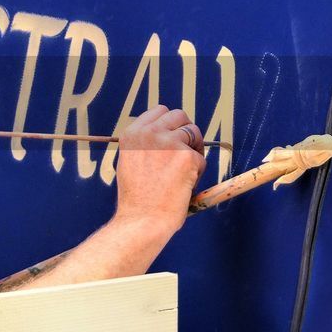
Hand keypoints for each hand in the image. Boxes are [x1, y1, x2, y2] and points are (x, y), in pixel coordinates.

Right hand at [113, 105, 206, 237]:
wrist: (142, 220)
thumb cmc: (137, 199)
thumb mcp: (130, 162)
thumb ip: (145, 144)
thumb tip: (169, 134)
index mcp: (132, 134)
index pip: (159, 112)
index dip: (169, 125)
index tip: (172, 138)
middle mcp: (150, 133)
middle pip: (179, 116)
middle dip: (185, 131)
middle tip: (184, 153)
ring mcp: (170, 143)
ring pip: (194, 133)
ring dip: (193, 149)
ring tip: (183, 172)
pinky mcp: (188, 157)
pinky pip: (201, 158)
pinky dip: (197, 172)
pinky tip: (183, 186)